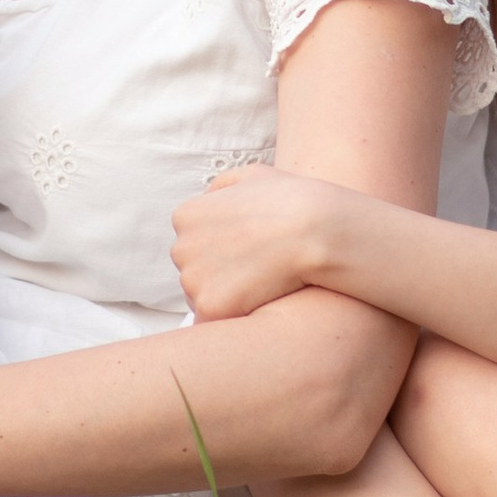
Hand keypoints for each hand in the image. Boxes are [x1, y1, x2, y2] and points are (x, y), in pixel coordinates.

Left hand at [169, 164, 357, 319]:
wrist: (315, 230)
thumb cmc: (290, 200)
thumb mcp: (251, 175)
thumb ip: (222, 188)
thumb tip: (208, 201)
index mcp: (186, 216)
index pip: (192, 240)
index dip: (222, 246)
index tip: (248, 246)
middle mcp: (181, 248)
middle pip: (193, 269)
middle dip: (218, 272)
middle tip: (256, 267)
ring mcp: (193, 280)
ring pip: (202, 296)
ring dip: (226, 295)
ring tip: (261, 283)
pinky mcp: (210, 307)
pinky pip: (213, 320)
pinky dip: (233, 315)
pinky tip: (259, 301)